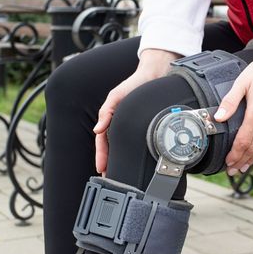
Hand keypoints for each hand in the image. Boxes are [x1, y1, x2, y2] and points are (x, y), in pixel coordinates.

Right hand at [93, 49, 180, 174]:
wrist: (155, 75)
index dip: (102, 156)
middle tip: (109, 178)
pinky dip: (133, 154)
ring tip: (121, 174)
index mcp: (112, 119)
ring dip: (120, 160)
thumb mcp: (117, 96)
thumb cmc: (134, 84)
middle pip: (112, 147)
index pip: (103, 141)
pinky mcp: (145, 127)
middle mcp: (121, 124)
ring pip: (123, 147)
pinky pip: (136, 143)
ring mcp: (132, 126)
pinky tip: (135, 162)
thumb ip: (106, 112)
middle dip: (109, 162)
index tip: (101, 169)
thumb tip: (97, 130)